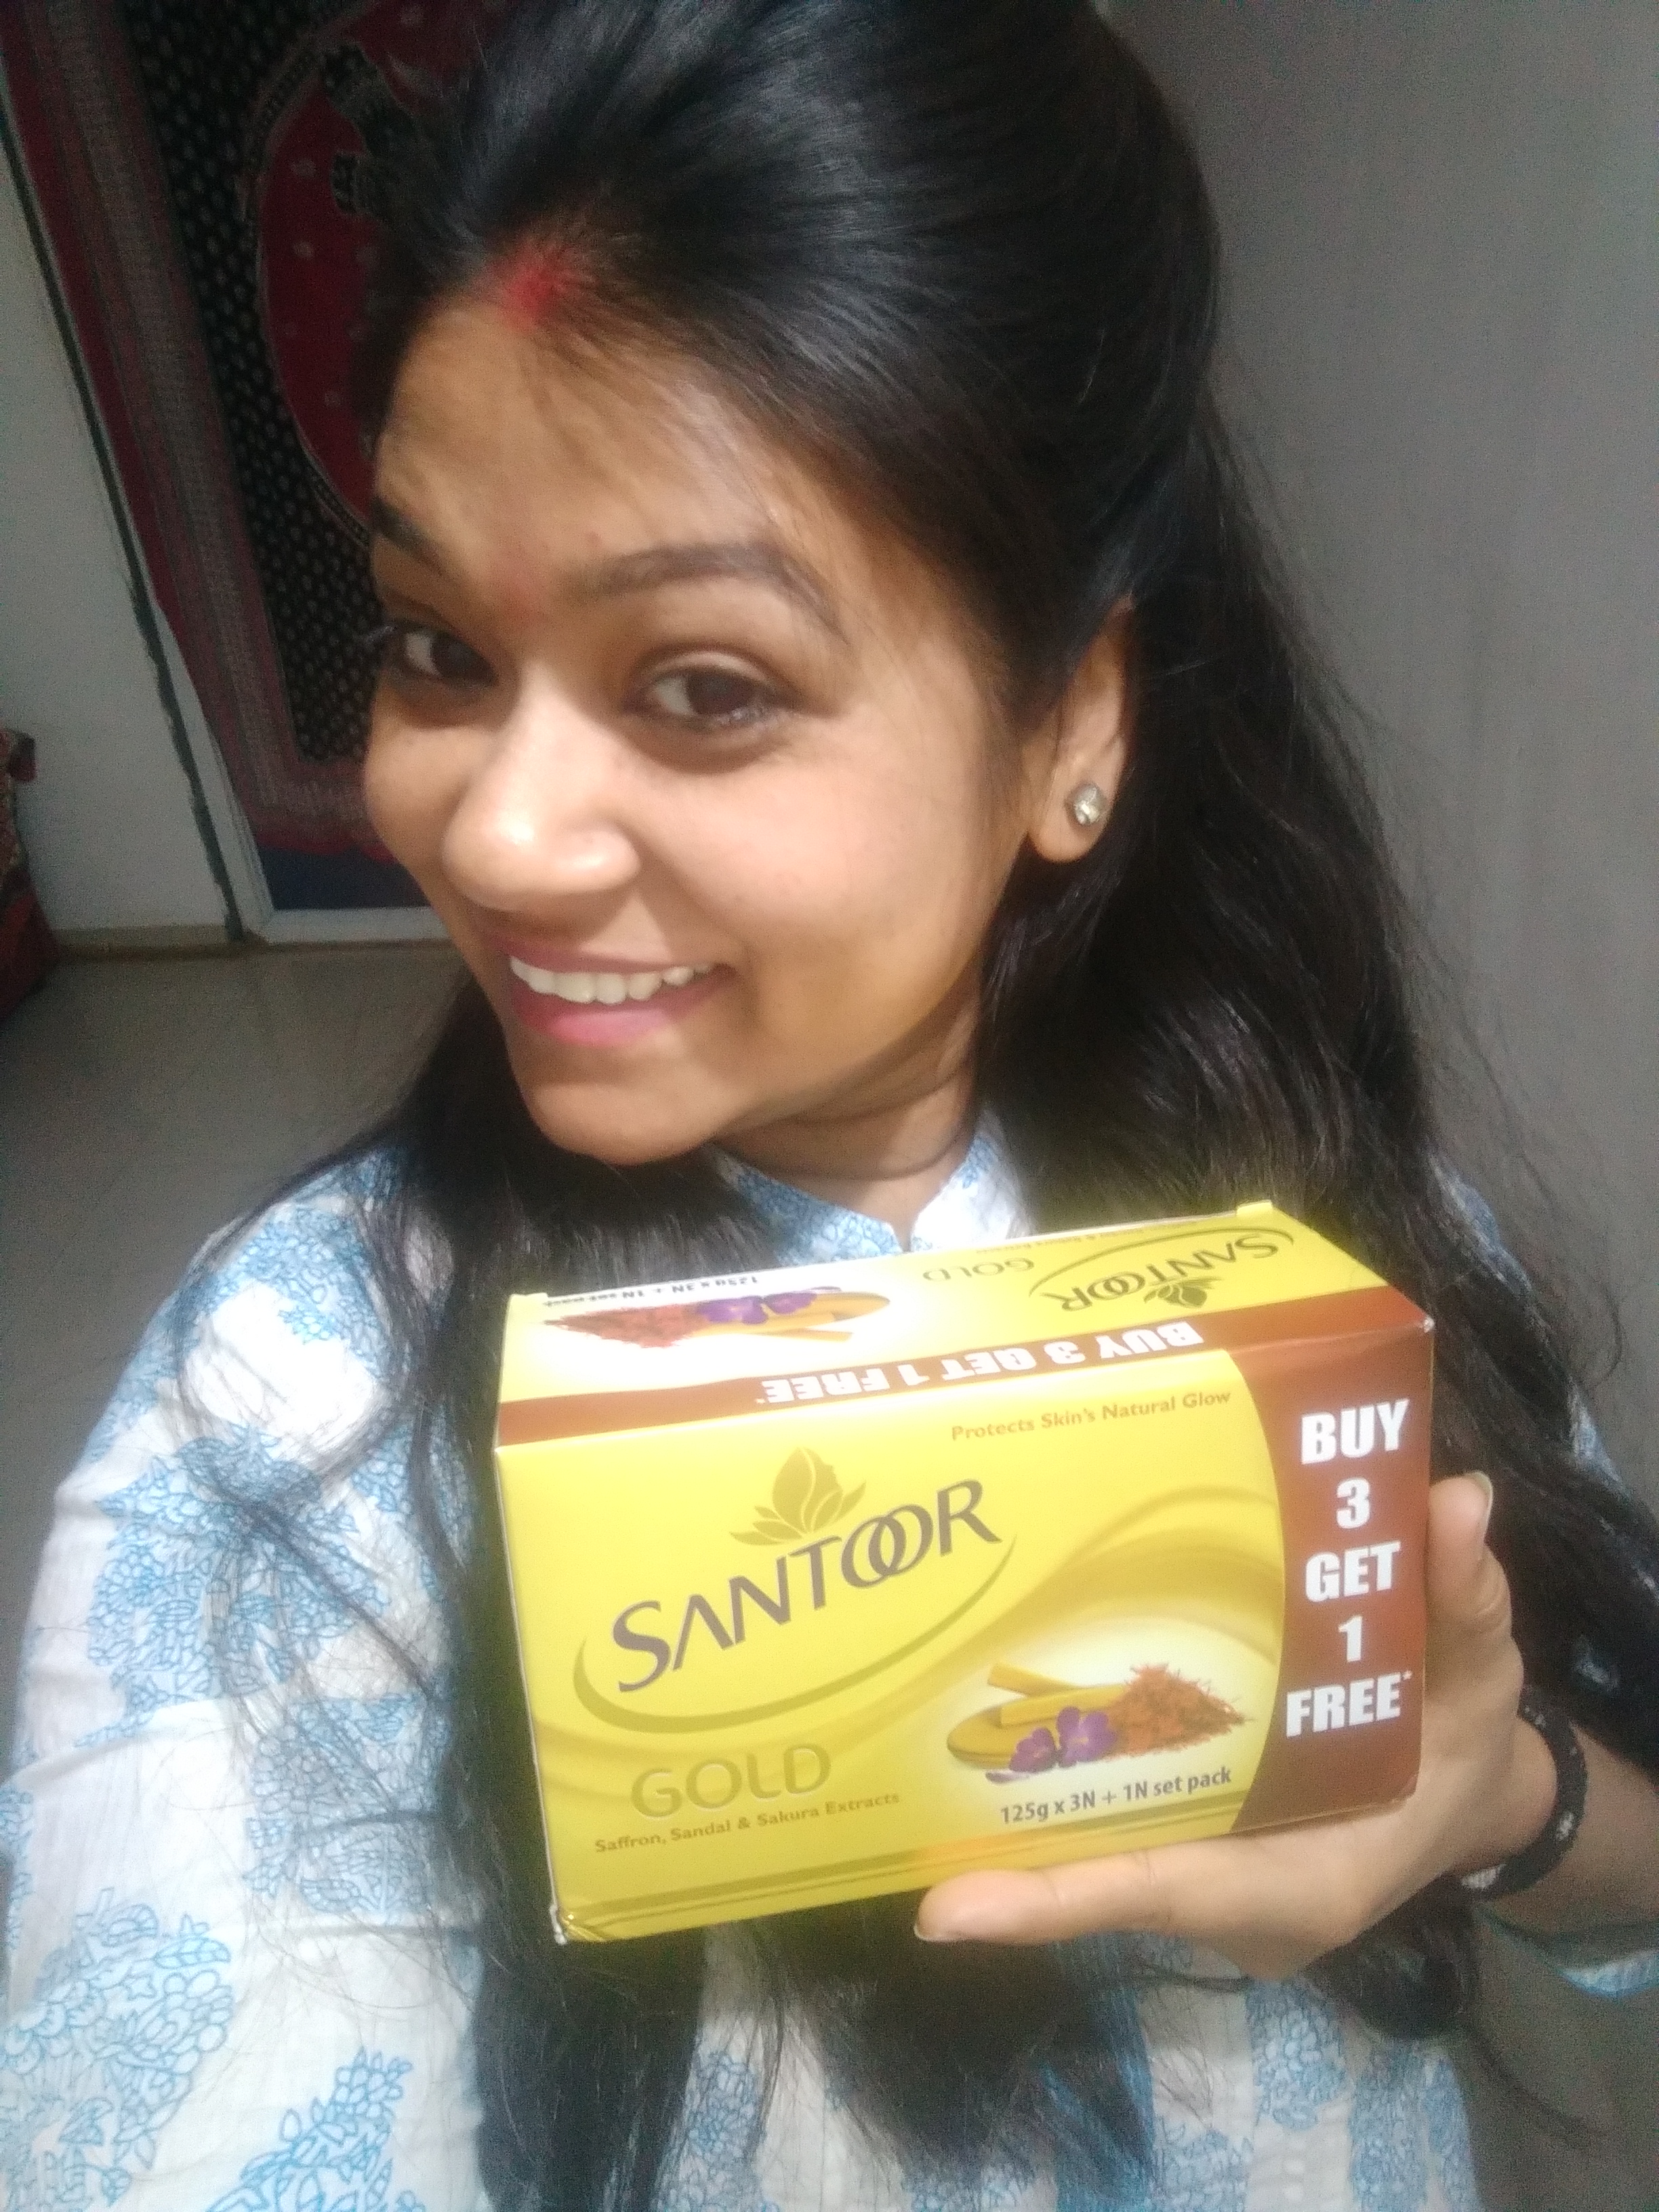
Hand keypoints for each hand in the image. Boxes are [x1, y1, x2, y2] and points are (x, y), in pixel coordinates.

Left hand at [915, 1473, 1556, 1975]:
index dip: (1058, 1902)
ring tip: (902, 1741)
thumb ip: (1462, 1599)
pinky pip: (1109, 1819)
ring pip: (1092, 1850)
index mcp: (1300, 1879)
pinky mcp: (1188, 1834)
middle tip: (893, 1786)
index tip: (947, 1912)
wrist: (1466, 1790)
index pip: (1165, 1890)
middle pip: (1101, 1874)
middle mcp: (1234, 1894)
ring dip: (1009, 1811)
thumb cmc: (1465, 1739)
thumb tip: (1458, 1500)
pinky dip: (1054, 1783)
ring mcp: (1204, 1871)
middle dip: (1002, 1849)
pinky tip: (982, 1718)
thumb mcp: (1479, 1674)